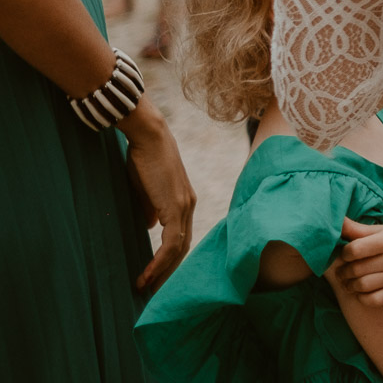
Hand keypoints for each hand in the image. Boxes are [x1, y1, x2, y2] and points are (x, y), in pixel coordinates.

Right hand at [119, 100, 195, 293]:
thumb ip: (150, 209)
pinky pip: (171, 242)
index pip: (181, 239)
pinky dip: (159, 262)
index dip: (170, 261)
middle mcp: (189, 206)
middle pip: (183, 249)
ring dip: (163, 273)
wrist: (148, 137)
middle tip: (155, 295)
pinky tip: (147, 276)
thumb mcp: (145, 189)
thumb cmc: (143, 159)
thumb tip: (150, 226)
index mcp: (183, 203)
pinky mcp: (175, 206)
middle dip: (169, 274)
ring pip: (179, 249)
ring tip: (148, 292)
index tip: (156, 279)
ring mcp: (185, 207)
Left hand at [331, 218, 382, 307]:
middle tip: (342, 271)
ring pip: (362, 286)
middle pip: (356, 269)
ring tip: (348, 281)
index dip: (344, 253)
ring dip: (349, 285)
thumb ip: (356, 229)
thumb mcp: (381, 231)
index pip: (355, 249)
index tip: (345, 254)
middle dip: (343, 271)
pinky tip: (361, 291)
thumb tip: (335, 220)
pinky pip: (372, 300)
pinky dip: (362, 297)